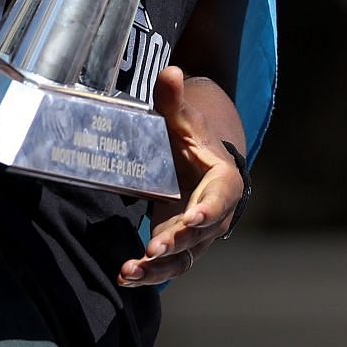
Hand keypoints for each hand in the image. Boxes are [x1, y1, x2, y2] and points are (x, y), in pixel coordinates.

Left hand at [117, 68, 244, 286]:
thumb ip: (174, 100)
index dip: (208, 211)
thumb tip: (171, 71)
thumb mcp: (183, 119)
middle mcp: (214, 215)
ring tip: (130, 271)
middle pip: (200, 235)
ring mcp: (196, 236)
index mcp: (223, 182)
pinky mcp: (177, 247)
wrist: (195, 162)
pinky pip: (166, 265)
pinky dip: (147, 273)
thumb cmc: (191, 140)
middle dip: (176, 243)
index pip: (220, 199)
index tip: (192, 219)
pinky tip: (123, 275)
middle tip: (153, 248)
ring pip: (183, 258)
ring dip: (158, 268)